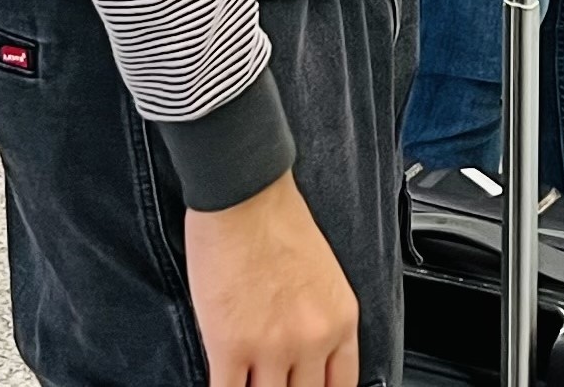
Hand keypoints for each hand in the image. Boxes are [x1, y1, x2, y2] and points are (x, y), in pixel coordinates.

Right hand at [184, 174, 360, 386]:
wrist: (244, 194)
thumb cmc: (277, 219)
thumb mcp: (324, 275)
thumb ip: (320, 319)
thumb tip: (305, 353)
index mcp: (340, 320)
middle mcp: (312, 339)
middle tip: (272, 382)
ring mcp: (272, 347)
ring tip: (246, 382)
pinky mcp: (230, 346)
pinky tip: (223, 383)